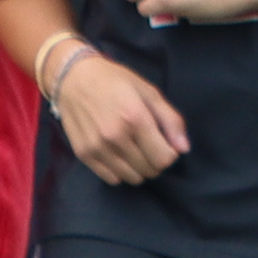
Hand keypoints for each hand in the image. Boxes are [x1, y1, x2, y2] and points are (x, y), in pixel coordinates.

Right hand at [51, 49, 190, 185]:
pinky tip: (118, 154)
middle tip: (148, 144)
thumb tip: (183, 149)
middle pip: (150, 170)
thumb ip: (170, 120)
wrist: (74, 78)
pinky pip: (112, 179)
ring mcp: (98, 148)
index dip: (169, 153)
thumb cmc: (115, 81)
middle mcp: (115, 137)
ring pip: (132, 178)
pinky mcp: (84, 155)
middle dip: (155, 161)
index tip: (164, 143)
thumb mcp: (149, 92)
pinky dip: (120, 171)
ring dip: (138, 168)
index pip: (164, 158)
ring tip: (133, 149)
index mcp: (135, 118)